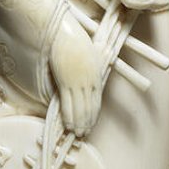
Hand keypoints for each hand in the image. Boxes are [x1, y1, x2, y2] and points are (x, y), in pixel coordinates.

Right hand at [49, 14, 102, 136]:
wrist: (64, 34)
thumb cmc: (76, 39)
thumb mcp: (92, 51)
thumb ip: (97, 61)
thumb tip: (103, 62)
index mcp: (96, 75)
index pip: (96, 101)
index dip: (93, 115)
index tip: (91, 124)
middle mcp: (89, 81)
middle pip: (89, 107)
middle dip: (86, 122)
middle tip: (83, 134)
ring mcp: (77, 82)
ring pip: (79, 108)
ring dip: (78, 123)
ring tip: (76, 133)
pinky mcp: (64, 81)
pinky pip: (67, 103)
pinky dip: (68, 115)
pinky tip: (67, 124)